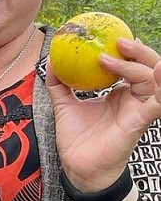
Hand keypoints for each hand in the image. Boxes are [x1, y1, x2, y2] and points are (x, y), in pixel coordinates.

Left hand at [47, 38, 160, 192]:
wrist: (77, 166)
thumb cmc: (76, 137)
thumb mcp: (64, 104)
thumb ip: (59, 83)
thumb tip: (51, 60)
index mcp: (120, 94)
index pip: (132, 65)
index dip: (129, 50)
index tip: (113, 35)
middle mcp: (134, 99)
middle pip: (148, 68)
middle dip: (138, 51)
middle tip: (119, 40)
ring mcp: (139, 109)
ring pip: (153, 79)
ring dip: (136, 64)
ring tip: (115, 54)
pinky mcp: (139, 121)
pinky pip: (157, 101)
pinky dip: (159, 84)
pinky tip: (156, 72)